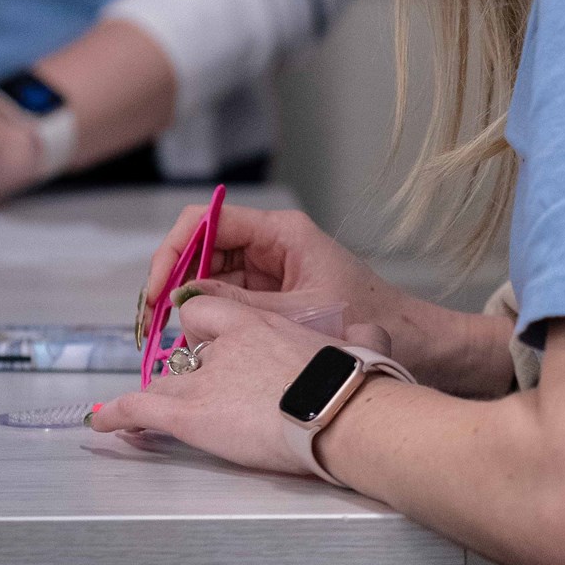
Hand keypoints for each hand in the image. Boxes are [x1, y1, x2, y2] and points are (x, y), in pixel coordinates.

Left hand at [90, 290, 339, 474]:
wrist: (339, 412)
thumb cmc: (357, 385)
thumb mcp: (363, 345)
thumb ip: (362, 338)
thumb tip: (377, 333)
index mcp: (262, 324)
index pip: (211, 311)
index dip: (206, 327)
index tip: (208, 340)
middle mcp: (225, 345)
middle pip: (187, 349)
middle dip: (188, 368)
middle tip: (200, 389)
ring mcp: (203, 378)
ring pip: (167, 381)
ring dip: (160, 396)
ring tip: (148, 414)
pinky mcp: (188, 413)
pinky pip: (138, 408)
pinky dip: (115, 415)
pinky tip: (101, 422)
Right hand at [141, 202, 402, 329]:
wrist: (413, 343)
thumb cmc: (370, 319)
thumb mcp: (299, 313)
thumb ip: (240, 306)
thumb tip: (184, 300)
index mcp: (281, 232)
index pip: (208, 222)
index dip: (174, 251)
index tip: (157, 291)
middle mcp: (271, 244)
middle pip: (201, 248)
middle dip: (172, 280)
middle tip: (152, 323)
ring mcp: (269, 270)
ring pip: (208, 276)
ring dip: (185, 303)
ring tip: (168, 338)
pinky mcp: (272, 297)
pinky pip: (226, 298)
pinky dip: (205, 317)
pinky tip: (193, 342)